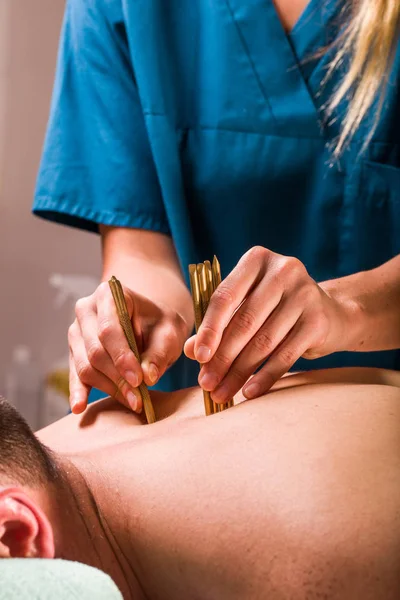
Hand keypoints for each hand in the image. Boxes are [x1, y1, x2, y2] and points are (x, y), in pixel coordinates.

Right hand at [68, 282, 189, 413]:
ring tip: (132, 402)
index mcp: (109, 294)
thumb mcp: (170, 333)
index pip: (109, 329)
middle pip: (95, 350)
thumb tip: (148, 377)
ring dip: (108, 387)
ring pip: (86, 365)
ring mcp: (77, 331)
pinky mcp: (75, 352)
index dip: (122, 357)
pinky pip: (75, 373)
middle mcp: (86, 310)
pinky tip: (79, 407)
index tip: (138, 380)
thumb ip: (159, 352)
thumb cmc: (161, 324)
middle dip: (117, 377)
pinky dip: (78, 391)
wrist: (152, 323)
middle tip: (138, 398)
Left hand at [184, 247, 353, 401]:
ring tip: (222, 393)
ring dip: (239, 372)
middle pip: (244, 321)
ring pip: (263, 341)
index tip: (199, 357)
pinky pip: (285, 355)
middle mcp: (283, 271)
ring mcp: (304, 294)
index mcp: (257, 260)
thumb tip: (191, 351)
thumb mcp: (245, 307)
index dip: (210, 328)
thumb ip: (217, 324)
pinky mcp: (318, 321)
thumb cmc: (275, 308)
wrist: (330, 312)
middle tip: (206, 383)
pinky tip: (249, 392)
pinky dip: (265, 376)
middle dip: (222, 357)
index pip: (225, 296)